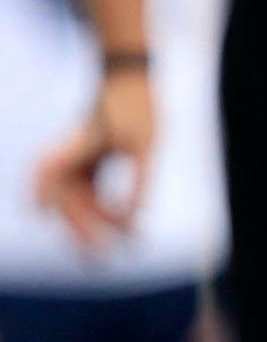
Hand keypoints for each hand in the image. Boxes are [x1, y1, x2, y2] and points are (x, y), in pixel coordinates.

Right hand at [35, 65, 156, 253]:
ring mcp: (77, 162)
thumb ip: (142, 177)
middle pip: (68, 198)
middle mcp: (70, 155)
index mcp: (78, 143)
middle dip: (82, 230)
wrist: (133, 81)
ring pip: (79, 202)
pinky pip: (91, 196)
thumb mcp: (148, 142)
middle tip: (99, 260)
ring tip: (119, 250)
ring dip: (96, 226)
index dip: (41, 187)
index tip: (42, 210)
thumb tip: (137, 214)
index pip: (50, 168)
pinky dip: (104, 213)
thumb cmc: (139, 106)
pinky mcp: (88, 166)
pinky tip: (124, 231)